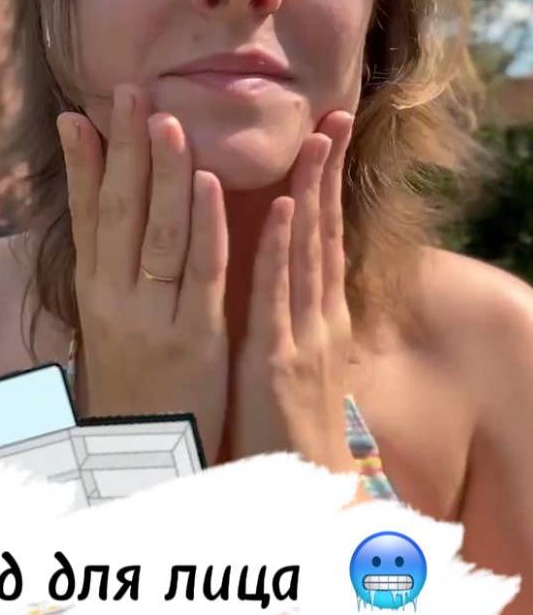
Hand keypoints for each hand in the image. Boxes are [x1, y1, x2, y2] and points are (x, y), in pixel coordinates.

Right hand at [57, 83, 228, 465]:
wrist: (145, 464)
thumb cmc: (134, 390)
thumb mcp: (110, 331)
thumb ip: (110, 279)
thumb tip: (103, 228)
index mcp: (94, 295)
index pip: (85, 216)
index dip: (82, 164)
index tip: (78, 114)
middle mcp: (114, 301)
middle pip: (118, 211)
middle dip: (123, 148)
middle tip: (129, 92)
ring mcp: (153, 318)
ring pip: (157, 232)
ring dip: (162, 172)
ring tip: (166, 118)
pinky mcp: (195, 338)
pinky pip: (201, 272)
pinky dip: (205, 224)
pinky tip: (208, 182)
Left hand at [230, 111, 357, 470]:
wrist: (297, 499)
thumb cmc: (285, 430)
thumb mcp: (293, 365)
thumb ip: (291, 321)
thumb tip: (283, 284)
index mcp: (318, 317)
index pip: (321, 237)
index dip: (323, 185)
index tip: (323, 136)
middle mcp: (319, 317)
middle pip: (324, 231)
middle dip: (328, 172)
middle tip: (334, 115)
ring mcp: (304, 335)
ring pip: (309, 251)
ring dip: (312, 192)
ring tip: (317, 138)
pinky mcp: (280, 360)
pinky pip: (281, 294)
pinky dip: (285, 249)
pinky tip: (289, 209)